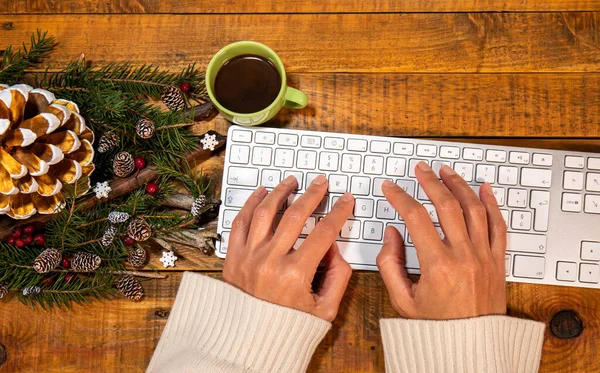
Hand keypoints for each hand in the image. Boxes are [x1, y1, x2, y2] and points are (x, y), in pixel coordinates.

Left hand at [223, 175, 354, 321]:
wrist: (250, 344)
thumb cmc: (288, 328)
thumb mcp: (325, 310)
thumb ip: (337, 276)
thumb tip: (333, 247)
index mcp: (295, 275)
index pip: (323, 232)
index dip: (338, 212)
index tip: (345, 200)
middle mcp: (270, 261)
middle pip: (295, 215)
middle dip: (312, 194)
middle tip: (321, 182)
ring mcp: (248, 258)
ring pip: (265, 212)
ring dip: (280, 192)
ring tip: (291, 181)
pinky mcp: (233, 258)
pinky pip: (240, 223)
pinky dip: (251, 204)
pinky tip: (261, 193)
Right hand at [377, 162, 506, 319]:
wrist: (471, 346)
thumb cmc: (437, 326)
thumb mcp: (403, 301)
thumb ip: (391, 265)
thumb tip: (392, 234)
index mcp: (437, 265)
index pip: (415, 218)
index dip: (400, 197)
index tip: (391, 188)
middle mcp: (463, 256)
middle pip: (446, 205)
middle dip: (430, 182)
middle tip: (420, 170)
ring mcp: (484, 256)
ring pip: (474, 209)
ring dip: (459, 185)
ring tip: (446, 172)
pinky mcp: (497, 261)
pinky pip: (498, 225)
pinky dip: (492, 203)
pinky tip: (483, 188)